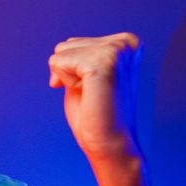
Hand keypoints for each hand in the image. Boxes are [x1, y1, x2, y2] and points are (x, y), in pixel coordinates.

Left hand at [48, 32, 141, 164]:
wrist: (109, 143)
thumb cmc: (97, 113)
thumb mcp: (87, 75)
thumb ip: (80, 56)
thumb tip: (62, 46)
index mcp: (127, 42)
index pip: (74, 42)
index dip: (71, 70)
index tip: (92, 88)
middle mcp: (126, 42)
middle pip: (66, 45)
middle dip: (68, 72)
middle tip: (92, 94)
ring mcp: (116, 50)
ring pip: (60, 52)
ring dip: (68, 78)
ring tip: (92, 94)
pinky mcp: (103, 62)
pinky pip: (58, 62)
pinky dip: (66, 82)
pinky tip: (88, 95)